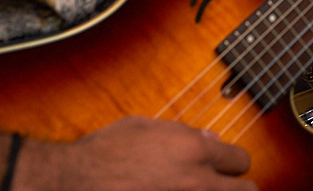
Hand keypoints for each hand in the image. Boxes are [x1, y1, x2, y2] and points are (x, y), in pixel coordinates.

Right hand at [18, 117, 254, 190]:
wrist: (71, 182)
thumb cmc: (105, 152)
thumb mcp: (144, 127)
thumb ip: (184, 133)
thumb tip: (212, 138)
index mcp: (193, 151)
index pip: (240, 160)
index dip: (233, 164)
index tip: (225, 168)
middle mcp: (196, 182)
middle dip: (239, 189)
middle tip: (224, 189)